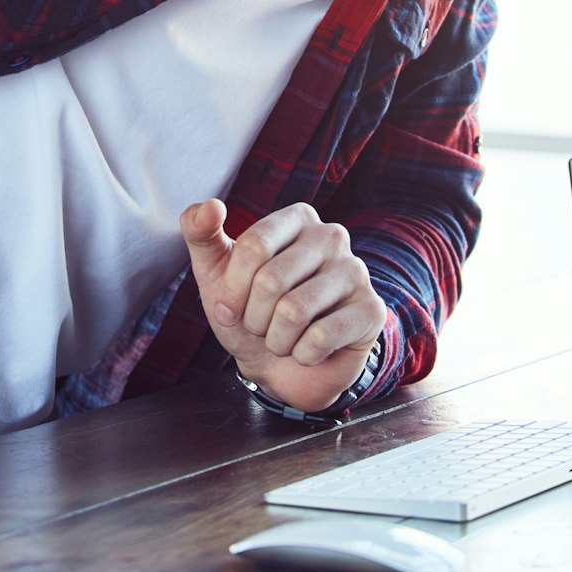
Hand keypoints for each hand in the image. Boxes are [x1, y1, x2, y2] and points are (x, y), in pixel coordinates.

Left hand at [180, 199, 386, 413]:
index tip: (229, 307)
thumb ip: (201, 233)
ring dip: (276, 339)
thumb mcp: (215, 273)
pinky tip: (309, 349)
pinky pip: (320, 337)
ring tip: (283, 337)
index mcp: (297, 218)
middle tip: (262, 325)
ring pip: (294, 311)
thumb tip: (209, 205)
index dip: (232, 289)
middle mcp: (332, 236)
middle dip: (254, 317)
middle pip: (272, 280)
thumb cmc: (250, 311)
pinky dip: (302, 354)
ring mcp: (356, 271)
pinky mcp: (371, 310)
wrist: (282, 366)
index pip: (254, 246)